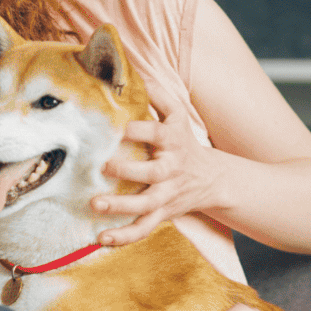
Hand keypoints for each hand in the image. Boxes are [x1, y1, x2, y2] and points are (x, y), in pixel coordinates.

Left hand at [93, 88, 225, 245]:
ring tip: (96, 206)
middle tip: (104, 166)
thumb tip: (132, 70)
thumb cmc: (183, 142)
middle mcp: (169, 171)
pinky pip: (143, 229)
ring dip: (121, 208)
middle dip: (129, 171)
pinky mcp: (161, 214)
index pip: (157, 133)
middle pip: (152, 174)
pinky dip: (123, 237)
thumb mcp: (176, 115)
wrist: (214, 179)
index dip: (140, 130)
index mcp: (172, 142)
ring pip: (145, 206)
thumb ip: (156, 94)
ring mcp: (165, 196)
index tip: (120, 127)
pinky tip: (101, 239)